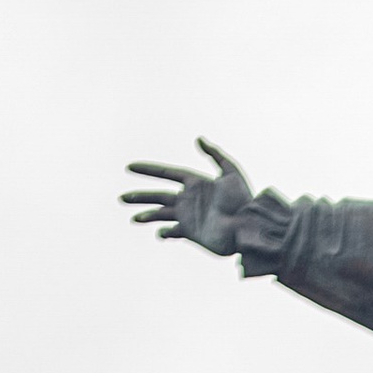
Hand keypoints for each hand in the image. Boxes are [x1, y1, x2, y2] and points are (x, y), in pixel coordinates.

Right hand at [123, 140, 257, 254]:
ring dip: (148, 215)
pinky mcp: (193, 233)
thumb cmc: (244, 199)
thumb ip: (215, 155)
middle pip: (159, 196)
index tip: (129, 167)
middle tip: (122, 199)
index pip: (166, 173)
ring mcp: (190, 217)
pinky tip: (160, 233)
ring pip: (162, 214)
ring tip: (134, 218)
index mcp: (195, 183)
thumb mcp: (231, 172)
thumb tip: (199, 139)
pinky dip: (166, 232)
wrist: (250, 225)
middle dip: (140, 197)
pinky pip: (175, 232)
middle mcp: (189, 200)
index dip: (148, 170)